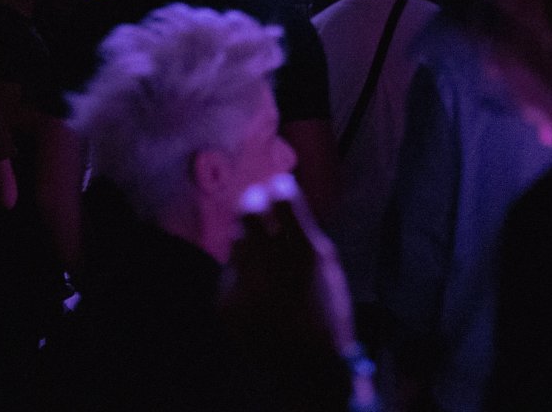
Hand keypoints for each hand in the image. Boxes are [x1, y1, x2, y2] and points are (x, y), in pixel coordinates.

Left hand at [221, 175, 357, 406]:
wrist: (307, 365)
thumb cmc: (325, 311)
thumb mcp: (326, 266)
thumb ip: (303, 230)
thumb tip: (281, 192)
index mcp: (303, 251)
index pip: (281, 198)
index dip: (278, 187)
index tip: (276, 185)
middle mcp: (270, 264)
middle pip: (249, 211)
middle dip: (253, 202)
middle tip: (256, 202)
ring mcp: (245, 284)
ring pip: (236, 240)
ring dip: (247, 239)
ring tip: (262, 257)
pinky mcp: (226, 302)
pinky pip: (230, 273)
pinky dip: (242, 275)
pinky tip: (257, 291)